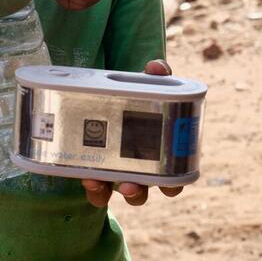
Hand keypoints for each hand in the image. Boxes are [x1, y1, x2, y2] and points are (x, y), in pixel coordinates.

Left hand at [81, 59, 183, 207]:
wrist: (103, 100)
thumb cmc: (132, 99)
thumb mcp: (143, 88)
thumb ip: (153, 77)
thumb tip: (158, 67)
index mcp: (159, 154)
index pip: (175, 178)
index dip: (175, 184)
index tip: (171, 183)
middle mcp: (140, 171)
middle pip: (144, 192)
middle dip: (137, 192)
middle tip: (129, 185)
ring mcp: (116, 174)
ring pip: (114, 193)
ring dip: (107, 191)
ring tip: (96, 181)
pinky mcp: (95, 174)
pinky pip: (96, 190)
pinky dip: (93, 187)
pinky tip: (86, 176)